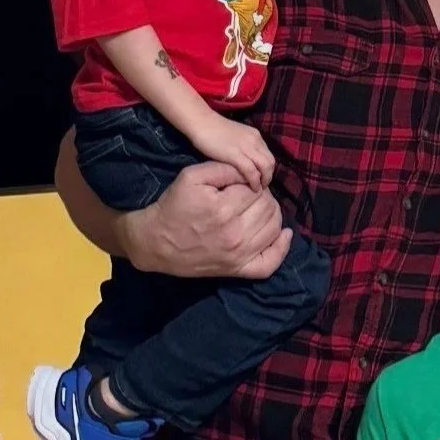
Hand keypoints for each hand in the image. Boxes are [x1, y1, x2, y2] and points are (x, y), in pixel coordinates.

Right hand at [122, 162, 291, 278]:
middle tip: (249, 196)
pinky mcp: (238, 270)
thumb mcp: (190, 177)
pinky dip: (282, 248)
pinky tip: (284, 234)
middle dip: (263, 197)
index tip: (242, 185)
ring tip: (258, 209)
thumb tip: (248, 172)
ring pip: (274, 228)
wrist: (155, 242)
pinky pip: (270, 263)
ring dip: (272, 215)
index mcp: (223, 209)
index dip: (252, 184)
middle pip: (268, 208)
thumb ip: (222, 169)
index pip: (256, 190)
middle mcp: (234, 234)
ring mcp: (238, 255)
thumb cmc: (173, 207)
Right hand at [189, 115, 275, 190]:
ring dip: (264, 180)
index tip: (263, 178)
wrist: (200, 121)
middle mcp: (255, 140)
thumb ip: (244, 148)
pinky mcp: (235, 154)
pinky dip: (254, 181)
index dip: (268, 169)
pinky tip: (252, 188)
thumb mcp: (236, 137)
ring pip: (265, 167)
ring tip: (258, 189)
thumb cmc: (213, 131)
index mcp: (256, 136)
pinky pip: (251, 170)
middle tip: (262, 186)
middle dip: (269, 176)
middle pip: (270, 162)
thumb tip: (247, 162)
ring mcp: (246, 146)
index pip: (269, 155)